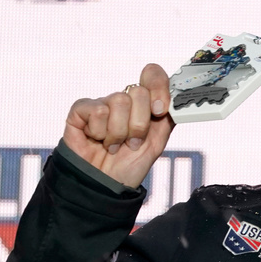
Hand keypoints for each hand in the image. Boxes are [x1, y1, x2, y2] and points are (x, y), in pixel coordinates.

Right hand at [63, 64, 174, 187]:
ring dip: (120, 132)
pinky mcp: (81, 110)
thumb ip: (169, 117)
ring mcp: (102, 104)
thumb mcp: (158, 141)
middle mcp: (123, 101)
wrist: (105, 185)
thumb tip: (179, 98)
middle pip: (139, 92)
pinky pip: (97, 110)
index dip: (159, 88)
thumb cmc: (129, 165)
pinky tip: (97, 140)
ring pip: (119, 101)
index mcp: (143, 104)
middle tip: (133, 141)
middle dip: (140, 124)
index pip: (153, 75)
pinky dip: (100, 132)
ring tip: (114, 145)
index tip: (160, 111)